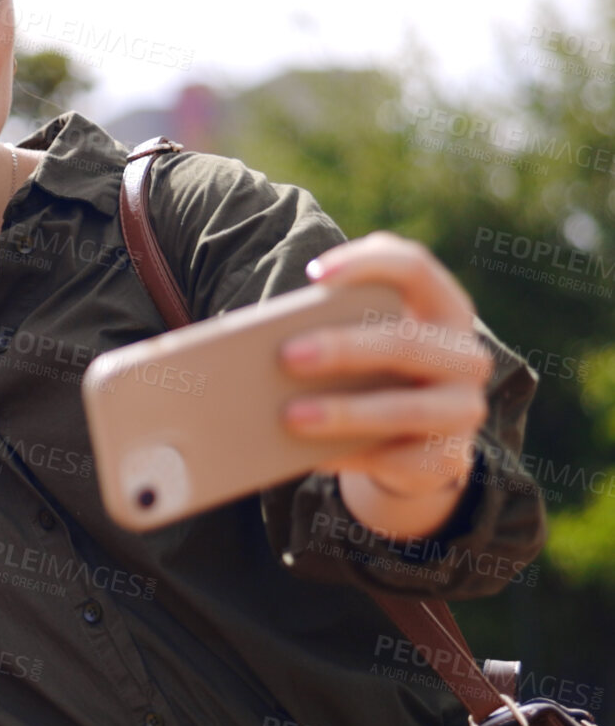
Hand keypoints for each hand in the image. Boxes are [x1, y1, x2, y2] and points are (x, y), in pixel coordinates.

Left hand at [279, 231, 493, 538]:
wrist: (408, 441)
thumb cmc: (369, 371)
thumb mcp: (359, 338)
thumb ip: (329, 323)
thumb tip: (259, 340)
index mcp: (442, 307)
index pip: (414, 267)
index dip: (366, 265)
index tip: (313, 275)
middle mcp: (465, 355)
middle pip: (406, 342)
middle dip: (343, 348)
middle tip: (286, 355)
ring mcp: (464, 410)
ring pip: (406, 408)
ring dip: (344, 412)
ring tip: (289, 415)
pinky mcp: (448, 460)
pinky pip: (398, 461)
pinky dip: (350, 457)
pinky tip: (309, 456)